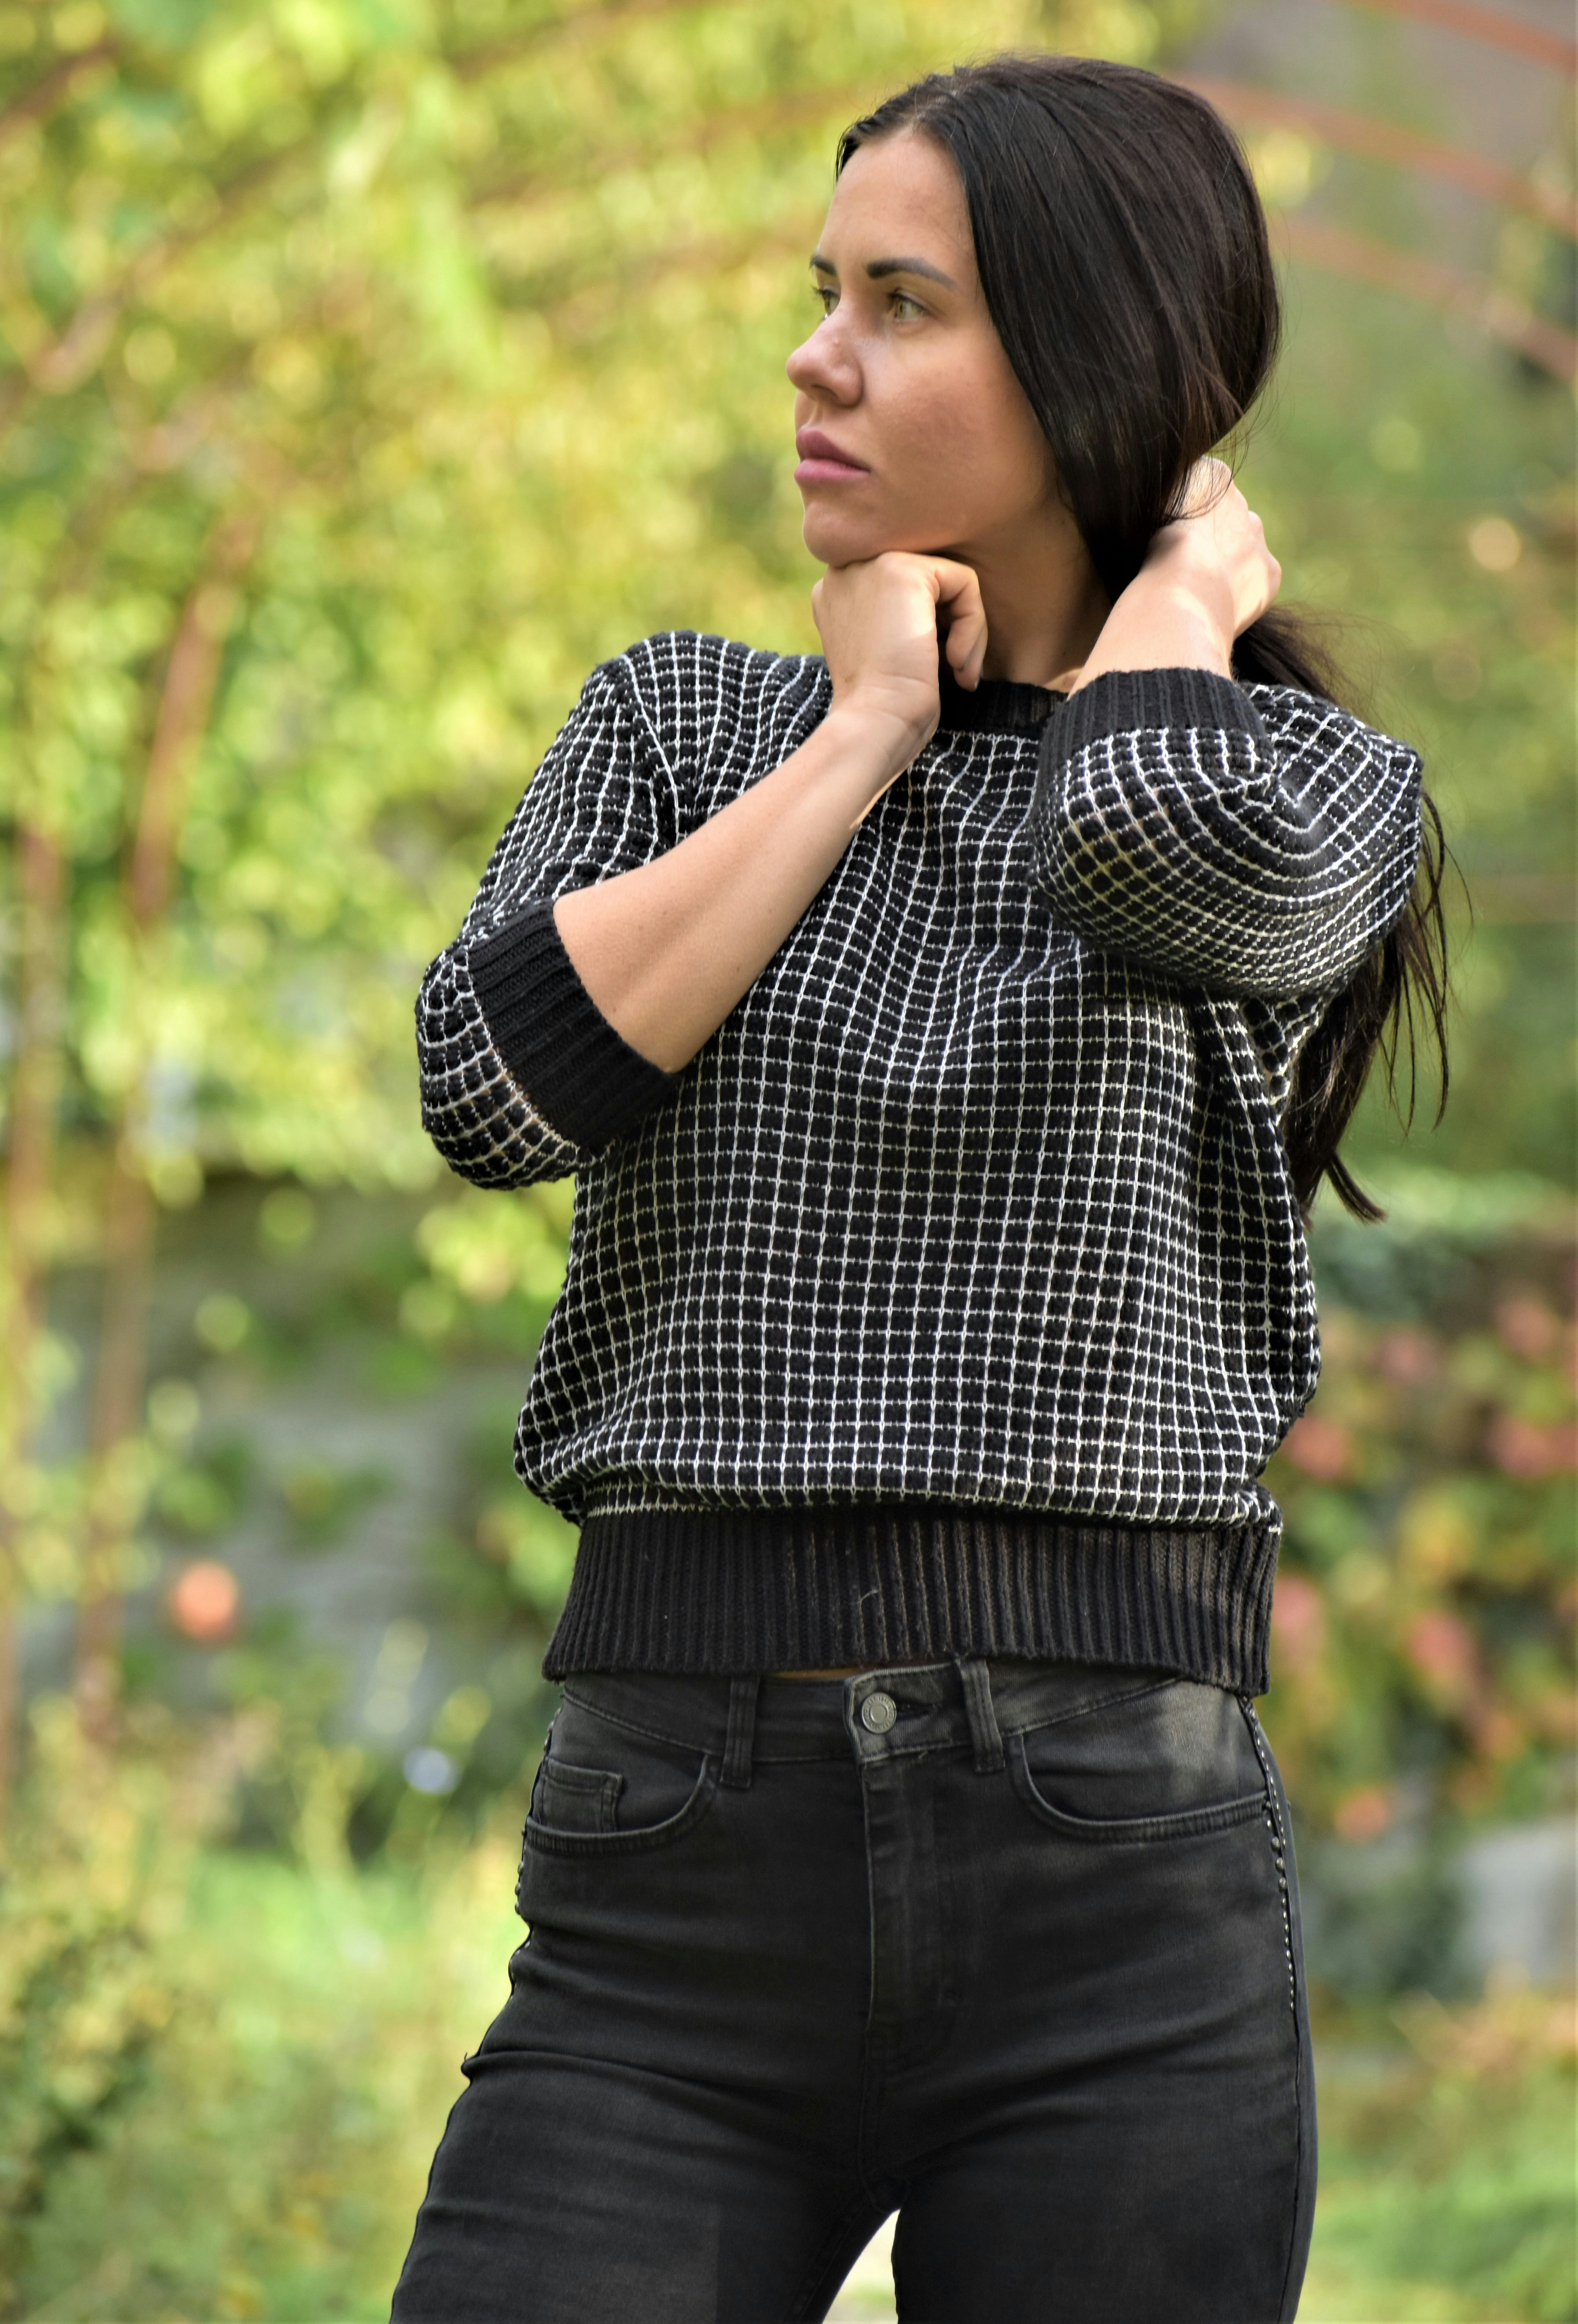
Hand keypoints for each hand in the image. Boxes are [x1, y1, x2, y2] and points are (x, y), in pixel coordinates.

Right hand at [812, 551, 987, 765]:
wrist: (874, 724)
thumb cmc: (885, 709)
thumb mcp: (888, 654)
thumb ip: (902, 621)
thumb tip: (947, 611)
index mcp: (838, 592)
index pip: (907, 591)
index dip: (934, 628)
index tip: (936, 671)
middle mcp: (847, 569)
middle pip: (930, 581)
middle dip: (953, 627)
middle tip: (956, 673)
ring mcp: (870, 564)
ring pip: (950, 581)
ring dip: (968, 631)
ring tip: (959, 672)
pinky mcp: (901, 569)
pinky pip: (965, 582)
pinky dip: (974, 625)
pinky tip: (956, 663)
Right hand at [1144, 457, 1280, 641]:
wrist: (1183, 594)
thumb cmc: (1155, 553)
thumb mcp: (1150, 514)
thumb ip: (1165, 503)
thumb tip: (1162, 507)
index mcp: (1214, 476)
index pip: (1203, 485)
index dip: (1184, 511)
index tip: (1171, 532)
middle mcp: (1243, 502)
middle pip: (1227, 516)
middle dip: (1211, 535)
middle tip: (1184, 562)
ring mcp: (1258, 537)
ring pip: (1244, 546)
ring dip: (1226, 560)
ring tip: (1199, 584)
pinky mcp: (1270, 572)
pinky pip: (1257, 578)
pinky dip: (1241, 588)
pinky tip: (1217, 600)